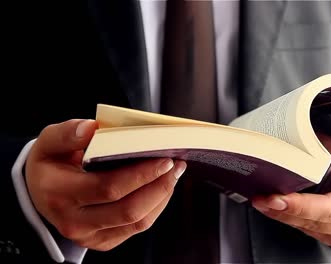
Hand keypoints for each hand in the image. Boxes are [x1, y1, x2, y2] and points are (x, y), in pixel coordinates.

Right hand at [25, 119, 186, 250]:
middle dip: (159, 186)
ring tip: (173, 173)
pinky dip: (155, 207)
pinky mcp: (103, 241)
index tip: (163, 158)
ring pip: (137, 221)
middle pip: (128, 210)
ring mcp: (89, 236)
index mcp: (59, 193)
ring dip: (162, 196)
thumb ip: (67, 133)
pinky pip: (136, 228)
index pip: (108, 188)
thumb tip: (92, 128)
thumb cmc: (50, 164)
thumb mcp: (48, 142)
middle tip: (174, 164)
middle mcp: (74, 221)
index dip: (141, 175)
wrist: (39, 193)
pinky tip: (161, 188)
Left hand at [252, 135, 330, 246]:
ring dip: (283, 212)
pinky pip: (308, 230)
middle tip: (270, 198)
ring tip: (261, 200)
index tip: (298, 139)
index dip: (327, 149)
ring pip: (313, 224)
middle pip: (328, 210)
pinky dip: (287, 217)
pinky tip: (270, 207)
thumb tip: (300, 129)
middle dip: (296, 205)